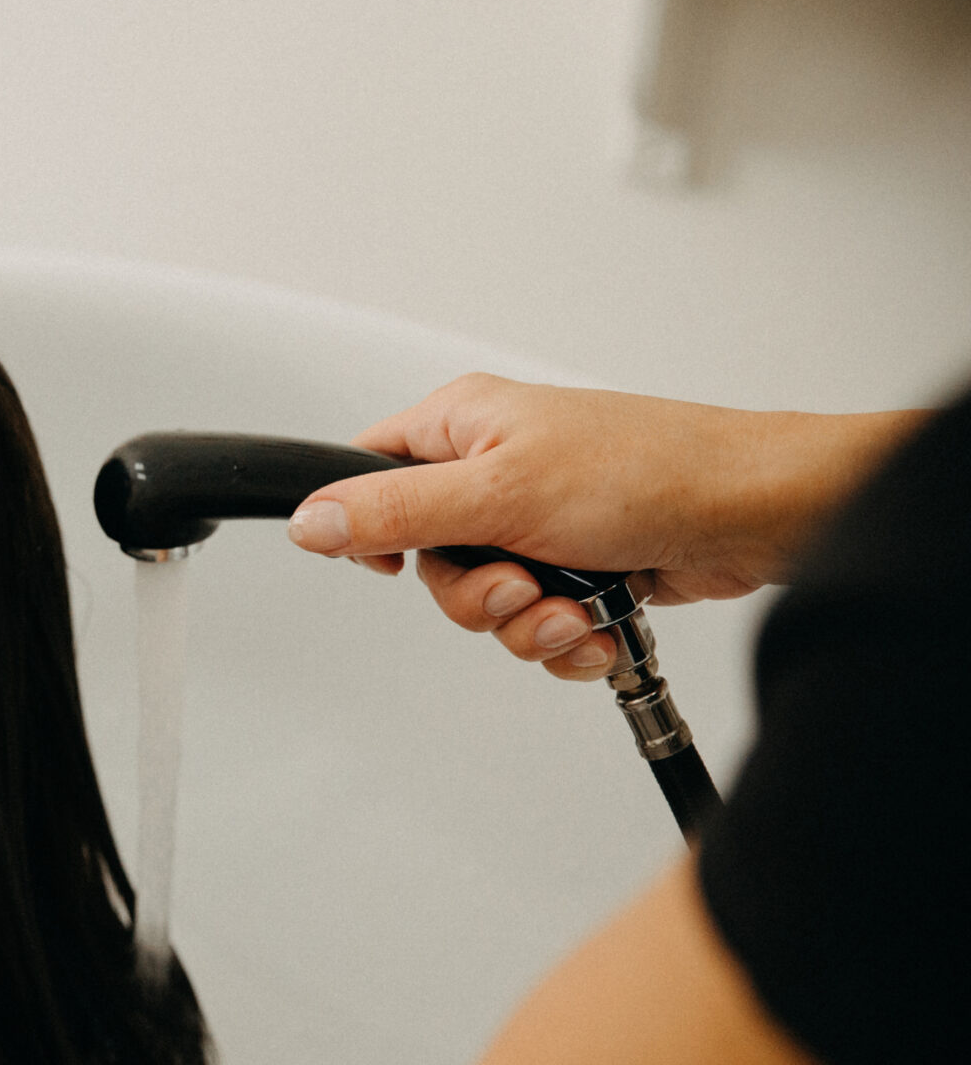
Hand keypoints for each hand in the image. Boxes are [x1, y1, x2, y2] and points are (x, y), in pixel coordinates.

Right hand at [286, 374, 916, 680]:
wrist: (756, 515)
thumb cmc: (650, 470)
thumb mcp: (498, 492)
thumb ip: (394, 510)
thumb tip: (309, 518)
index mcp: (463, 425)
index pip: (371, 475)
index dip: (373, 529)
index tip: (405, 562)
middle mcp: (496, 468)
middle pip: (430, 561)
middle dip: (477, 596)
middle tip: (520, 582)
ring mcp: (538, 520)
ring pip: (485, 602)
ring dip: (526, 625)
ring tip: (573, 607)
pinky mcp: (578, 564)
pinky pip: (536, 623)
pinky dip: (565, 639)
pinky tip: (596, 625)